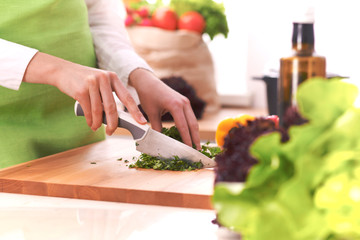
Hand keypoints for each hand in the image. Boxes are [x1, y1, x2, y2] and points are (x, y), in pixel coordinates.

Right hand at [23, 52, 146, 134]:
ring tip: (96, 128)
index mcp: (113, 77)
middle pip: (112, 107)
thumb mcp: (100, 82)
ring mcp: (92, 84)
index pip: (127, 97)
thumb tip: (116, 117)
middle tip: (111, 131)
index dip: (135, 111)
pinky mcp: (80, 90)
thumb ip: (109, 95)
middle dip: (113, 123)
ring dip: (98, 123)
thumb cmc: (84, 80)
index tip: (142, 122)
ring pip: (98, 111)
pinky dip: (90, 121)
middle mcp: (104, 79)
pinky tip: (90, 124)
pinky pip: (88, 111)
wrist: (62, 71)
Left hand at [129, 68, 200, 148]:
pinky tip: (190, 135)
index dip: (186, 139)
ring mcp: (185, 102)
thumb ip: (156, 128)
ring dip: (195, 133)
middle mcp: (184, 103)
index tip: (188, 150)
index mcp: (175, 105)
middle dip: (195, 138)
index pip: (183, 126)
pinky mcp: (184, 102)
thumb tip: (159, 142)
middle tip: (197, 151)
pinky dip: (191, 127)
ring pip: (193, 121)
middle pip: (193, 124)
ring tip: (196, 145)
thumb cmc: (148, 96)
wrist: (148, 82)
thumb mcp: (151, 113)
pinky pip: (190, 117)